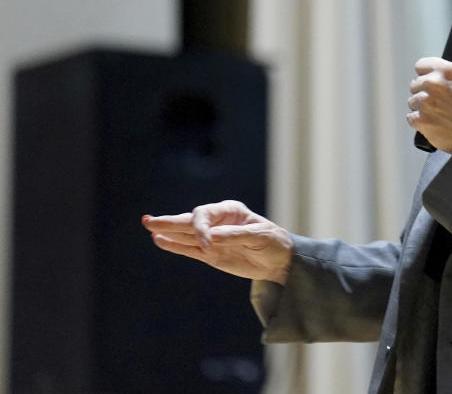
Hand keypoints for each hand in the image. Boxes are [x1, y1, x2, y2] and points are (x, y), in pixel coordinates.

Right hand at [142, 200, 292, 284]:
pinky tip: (160, 241)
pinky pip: (189, 250)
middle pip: (190, 221)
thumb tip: (209, 238)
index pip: (205, 214)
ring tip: (149, 227)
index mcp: (231, 211)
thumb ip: (235, 236)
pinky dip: (175, 246)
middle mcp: (218, 222)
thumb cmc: (274, 243)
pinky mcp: (211, 255)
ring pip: (186, 235)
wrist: (280, 261)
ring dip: (168, 232)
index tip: (207, 243)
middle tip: (149, 221)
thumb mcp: (260, 236)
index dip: (200, 227)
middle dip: (171, 222)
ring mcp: (212, 239)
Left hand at [406, 57, 451, 151]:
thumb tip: (433, 76)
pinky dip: (419, 122)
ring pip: (412, 102)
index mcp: (446, 70)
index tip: (429, 84)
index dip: (425, 75)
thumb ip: (447, 77)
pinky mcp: (420, 118)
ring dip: (421, 108)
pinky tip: (433, 124)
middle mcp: (433, 82)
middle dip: (423, 93)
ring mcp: (425, 101)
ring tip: (438, 115)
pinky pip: (411, 118)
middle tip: (438, 104)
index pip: (420, 66)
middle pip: (415, 84)